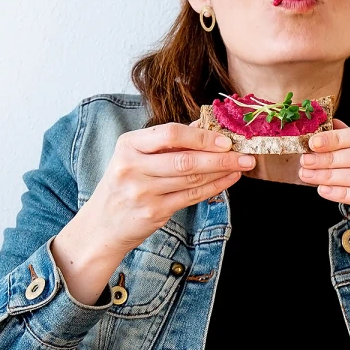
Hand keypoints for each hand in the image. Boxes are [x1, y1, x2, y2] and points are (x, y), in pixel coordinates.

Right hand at [83, 117, 254, 252]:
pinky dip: (214, 187)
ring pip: (192, 179)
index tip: (225, 139)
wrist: (103, 224)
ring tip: (242, 165)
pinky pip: (191, 197)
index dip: (201, 136)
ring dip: (222, 171)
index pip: (170, 134)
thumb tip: (206, 125)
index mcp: (129, 145)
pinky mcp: (154, 212)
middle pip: (185, 160)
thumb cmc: (125, 183)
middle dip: (220, 157)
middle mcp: (133, 168)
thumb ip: (168, 141)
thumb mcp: (136, 156)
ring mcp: (143, 192)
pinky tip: (228, 179)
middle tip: (245, 154)